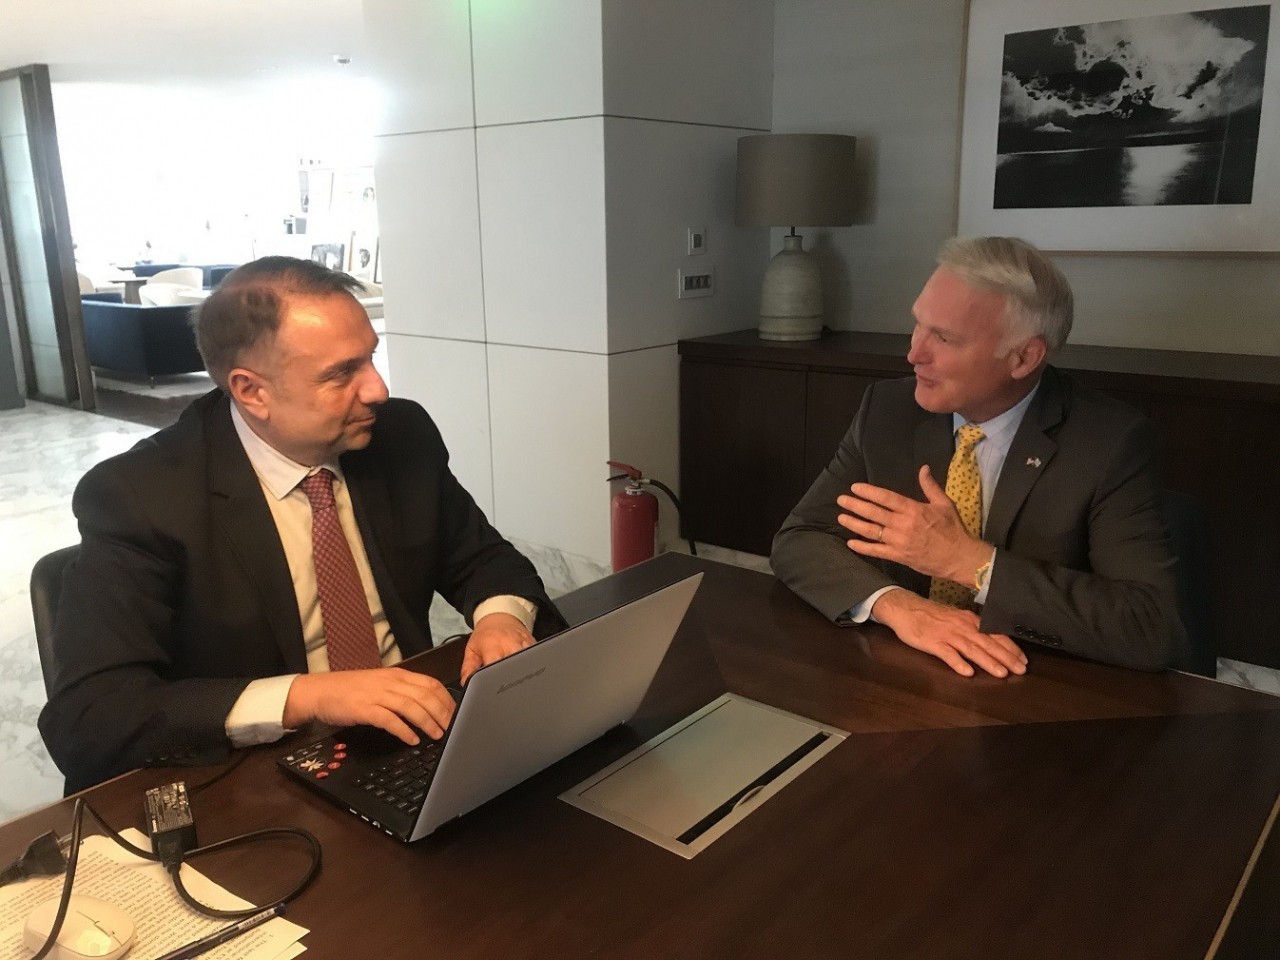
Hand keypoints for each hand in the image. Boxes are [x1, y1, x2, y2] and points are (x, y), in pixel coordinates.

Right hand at [284, 668, 455, 743]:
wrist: (319, 691)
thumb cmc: (351, 690)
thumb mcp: (381, 685)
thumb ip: (403, 692)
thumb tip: (428, 708)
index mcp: (397, 675)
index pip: (431, 683)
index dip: (447, 700)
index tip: (458, 714)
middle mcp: (390, 682)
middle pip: (425, 695)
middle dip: (442, 713)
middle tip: (453, 728)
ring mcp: (377, 694)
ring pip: (411, 706)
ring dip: (427, 722)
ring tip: (438, 735)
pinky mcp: (364, 708)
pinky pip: (389, 719)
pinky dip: (404, 730)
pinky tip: (412, 740)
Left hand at [460, 612, 535, 684]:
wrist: (501, 616)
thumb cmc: (486, 634)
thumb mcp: (472, 650)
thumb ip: (468, 669)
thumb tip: (466, 684)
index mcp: (492, 646)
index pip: (494, 666)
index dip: (494, 678)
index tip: (492, 686)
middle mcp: (510, 644)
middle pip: (513, 666)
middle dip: (509, 677)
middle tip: (503, 683)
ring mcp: (523, 644)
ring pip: (526, 662)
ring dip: (521, 671)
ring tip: (515, 678)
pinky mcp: (533, 645)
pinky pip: (534, 658)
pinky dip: (531, 665)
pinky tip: (526, 669)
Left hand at [836, 465, 991, 582]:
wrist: (960, 557)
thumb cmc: (953, 529)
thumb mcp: (944, 503)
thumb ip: (930, 486)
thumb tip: (923, 468)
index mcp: (913, 510)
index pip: (885, 498)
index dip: (868, 492)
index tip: (855, 487)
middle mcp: (902, 524)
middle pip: (873, 513)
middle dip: (855, 505)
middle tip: (841, 500)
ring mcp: (898, 541)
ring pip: (871, 531)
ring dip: (854, 523)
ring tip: (841, 517)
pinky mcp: (898, 556)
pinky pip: (876, 551)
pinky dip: (862, 547)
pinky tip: (850, 542)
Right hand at [872, 589, 1026, 677]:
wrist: (905, 608)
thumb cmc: (931, 614)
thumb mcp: (956, 617)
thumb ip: (971, 628)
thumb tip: (990, 640)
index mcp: (969, 620)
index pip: (995, 634)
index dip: (1010, 647)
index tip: (1023, 659)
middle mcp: (962, 627)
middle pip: (987, 643)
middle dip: (1006, 657)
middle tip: (1021, 670)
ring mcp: (947, 635)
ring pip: (972, 649)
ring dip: (988, 662)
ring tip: (1002, 673)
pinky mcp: (932, 643)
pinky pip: (947, 654)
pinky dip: (958, 663)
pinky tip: (967, 673)